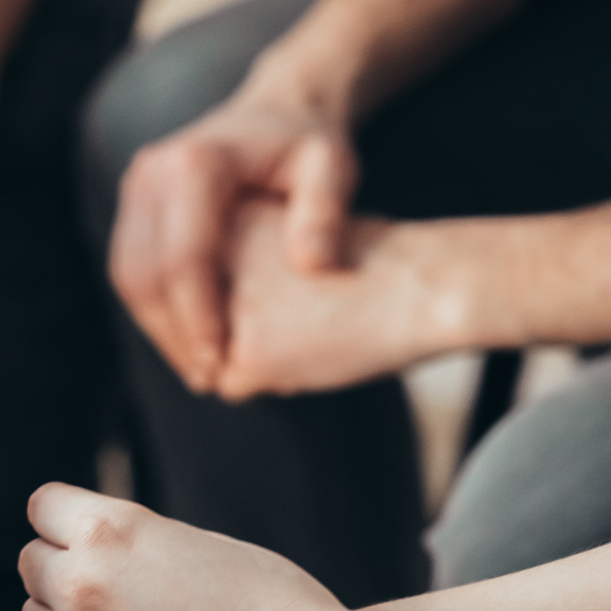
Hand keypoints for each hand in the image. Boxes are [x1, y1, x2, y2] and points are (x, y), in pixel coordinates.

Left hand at [17, 483, 365, 610]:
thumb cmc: (272, 604)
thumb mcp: (196, 543)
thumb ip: (135, 541)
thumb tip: (93, 542)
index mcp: (111, 530)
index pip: (42, 507)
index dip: (67, 519)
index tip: (88, 536)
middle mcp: (83, 583)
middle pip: (31, 560)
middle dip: (62, 566)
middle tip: (109, 585)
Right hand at [111, 86, 357, 391]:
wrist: (277, 107)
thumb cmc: (309, 143)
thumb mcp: (334, 168)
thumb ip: (326, 213)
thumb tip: (311, 266)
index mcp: (195, 164)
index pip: (183, 257)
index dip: (199, 318)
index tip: (222, 364)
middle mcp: (152, 171)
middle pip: (144, 272)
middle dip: (172, 334)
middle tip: (206, 380)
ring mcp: (135, 186)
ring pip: (129, 276)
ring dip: (157, 328)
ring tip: (197, 369)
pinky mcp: (133, 204)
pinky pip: (131, 268)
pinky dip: (154, 311)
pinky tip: (188, 340)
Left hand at [212, 201, 462, 399]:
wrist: (424, 280)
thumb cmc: (366, 262)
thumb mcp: (288, 238)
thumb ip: (231, 266)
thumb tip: (186, 336)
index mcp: (224, 221)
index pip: (193, 283)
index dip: (238, 295)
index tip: (292, 281)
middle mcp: (214, 261)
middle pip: (195, 322)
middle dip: (237, 330)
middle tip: (304, 307)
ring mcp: (226, 309)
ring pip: (210, 357)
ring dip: (251, 357)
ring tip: (310, 325)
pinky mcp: (248, 353)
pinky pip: (232, 388)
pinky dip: (268, 381)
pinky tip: (313, 352)